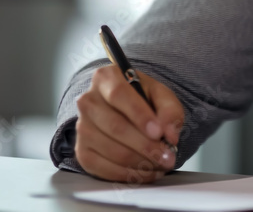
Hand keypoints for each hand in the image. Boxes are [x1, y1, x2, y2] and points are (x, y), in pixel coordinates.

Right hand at [74, 65, 183, 182]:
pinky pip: (103, 168)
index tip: (159, 132)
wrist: (125, 110)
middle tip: (168, 156)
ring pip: (110, 150)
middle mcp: (88, 101)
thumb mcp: (161, 95)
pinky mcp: (82, 151)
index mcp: (106, 78)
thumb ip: (170, 110)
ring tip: (161, 164)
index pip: (119, 95)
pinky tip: (146, 172)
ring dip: (140, 163)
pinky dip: (128, 174)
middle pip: (115, 126)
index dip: (139, 115)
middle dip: (145, 146)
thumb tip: (170, 134)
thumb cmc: (142, 99)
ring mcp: (82, 127)